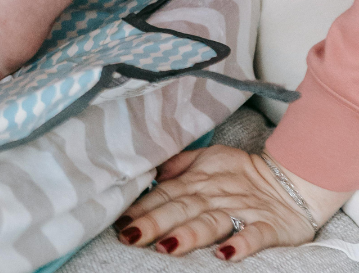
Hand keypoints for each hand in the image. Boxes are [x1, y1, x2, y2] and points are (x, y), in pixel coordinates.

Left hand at [115, 146, 345, 260]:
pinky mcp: (269, 226)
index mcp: (198, 181)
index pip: (164, 194)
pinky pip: (254, 235)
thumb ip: (179, 166)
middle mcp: (215, 195)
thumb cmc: (243, 172)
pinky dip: (241, 245)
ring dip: (190, 234)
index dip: (142, 207)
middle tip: (130, 237)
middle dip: (154, 223)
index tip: (119, 221)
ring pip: (211, 222)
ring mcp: (242, 210)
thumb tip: (151, 173)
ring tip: (167, 247)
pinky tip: (226, 256)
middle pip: (181, 209)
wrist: (294, 179)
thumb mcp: (208, 158)